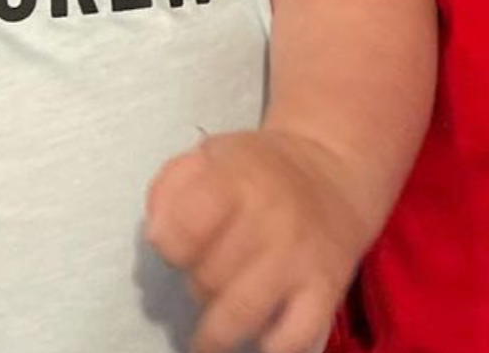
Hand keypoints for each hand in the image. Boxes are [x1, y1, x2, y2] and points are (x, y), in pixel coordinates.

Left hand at [146, 128, 368, 352]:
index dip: (169, 244)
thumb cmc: (259, 169)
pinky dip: (270, 346)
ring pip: (239, 316)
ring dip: (216, 329)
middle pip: (207, 278)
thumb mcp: (210, 155)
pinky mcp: (326, 289)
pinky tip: (260, 333)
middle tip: (207, 271)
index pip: (184, 229)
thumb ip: (171, 186)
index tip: (176, 244)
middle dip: (197, 283)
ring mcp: (299, 258)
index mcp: (237, 178)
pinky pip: (292, 339)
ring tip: (213, 327)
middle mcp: (270, 218)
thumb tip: (157, 235)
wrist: (331, 169)